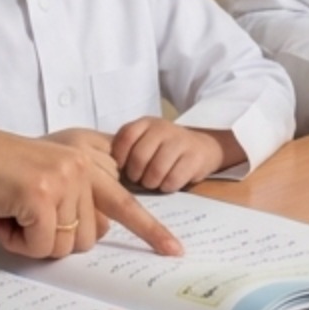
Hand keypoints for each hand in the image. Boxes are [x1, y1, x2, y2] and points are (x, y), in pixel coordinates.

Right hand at [0, 120, 182, 258]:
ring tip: (11, 214)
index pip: (127, 201)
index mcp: (87, 158)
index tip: (174, 251)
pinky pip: (41, 247)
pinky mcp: (43, 194)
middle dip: (54, 241)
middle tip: (25, 219)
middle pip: (91, 238)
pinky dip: (17, 242)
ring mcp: (65, 177)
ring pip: (66, 246)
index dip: (150, 231)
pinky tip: (2, 217)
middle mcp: (82, 164)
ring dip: (33, 242)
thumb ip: (77, 197)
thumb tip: (99, 233)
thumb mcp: (45, 179)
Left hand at [111, 117, 235, 191]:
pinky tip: (168, 183)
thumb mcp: (146, 140)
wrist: (202, 147)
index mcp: (146, 123)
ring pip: (156, 171)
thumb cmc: (165, 149)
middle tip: (139, 180)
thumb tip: (106, 172)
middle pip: (139, 157)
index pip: (125, 137)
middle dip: (136, 175)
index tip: (121, 170)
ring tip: (153, 182)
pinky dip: (167, 186)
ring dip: (151, 183)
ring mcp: (180, 141)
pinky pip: (173, 179)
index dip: (119, 157)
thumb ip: (128, 149)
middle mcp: (163, 128)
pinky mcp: (194, 157)